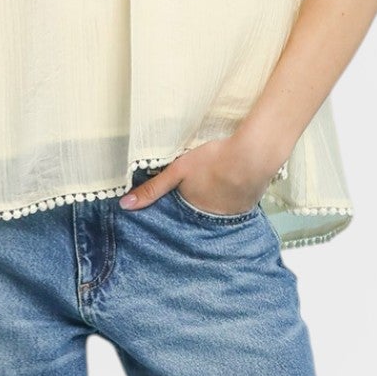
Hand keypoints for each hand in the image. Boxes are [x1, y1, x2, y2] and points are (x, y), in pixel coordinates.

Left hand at [118, 134, 275, 217]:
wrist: (252, 156)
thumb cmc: (213, 160)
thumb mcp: (178, 170)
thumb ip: (152, 188)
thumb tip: (124, 205)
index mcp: (191, 209)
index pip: (179, 214)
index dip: (180, 204)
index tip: (180, 198)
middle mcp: (210, 219)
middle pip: (200, 213)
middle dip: (199, 204)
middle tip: (202, 188)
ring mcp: (231, 215)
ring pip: (218, 210)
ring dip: (217, 202)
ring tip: (217, 187)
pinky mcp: (248, 208)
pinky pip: (235, 207)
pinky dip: (233, 198)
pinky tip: (234, 185)